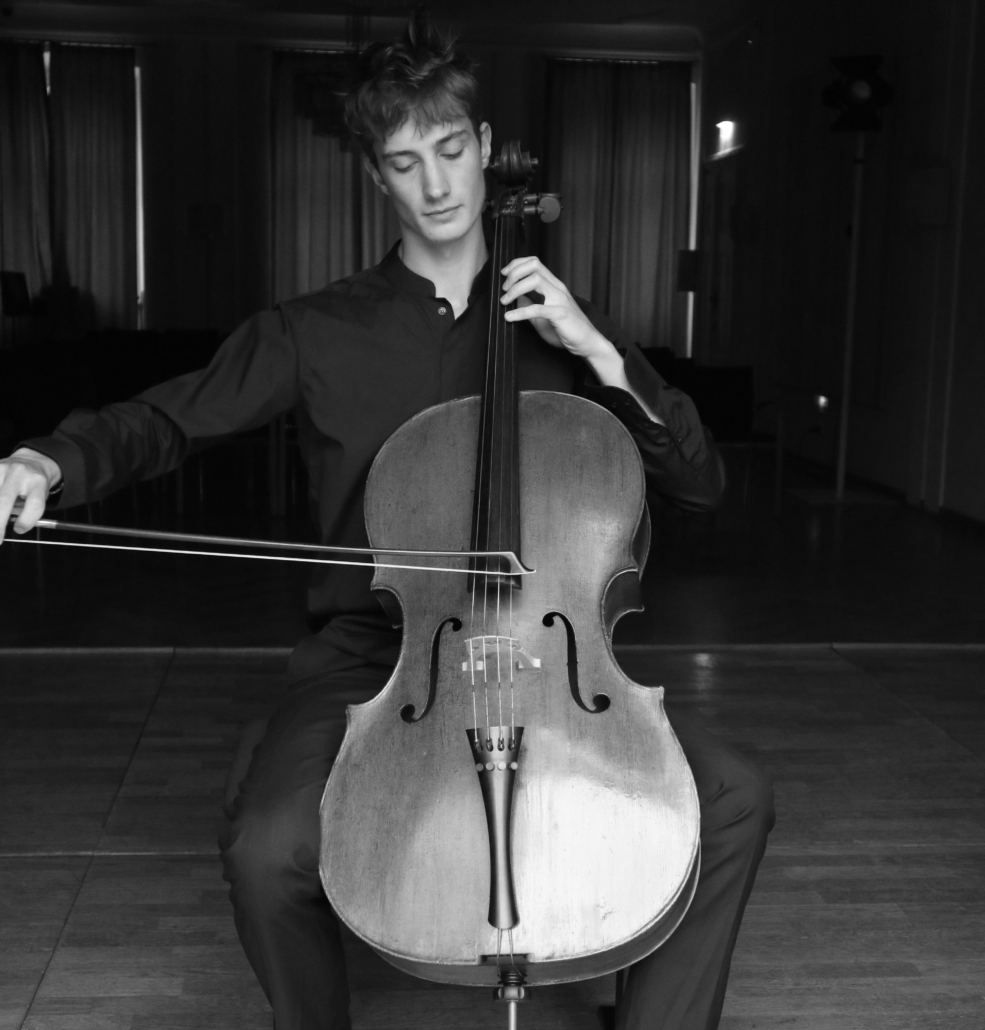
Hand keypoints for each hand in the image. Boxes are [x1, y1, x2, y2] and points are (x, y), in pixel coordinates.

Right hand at [0, 448, 60, 543]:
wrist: (31, 461)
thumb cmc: (34, 485)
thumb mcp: (39, 497)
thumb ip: (28, 511)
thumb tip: (14, 528)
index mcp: (38, 482)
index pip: (34, 503)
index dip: (27, 520)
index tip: (19, 529)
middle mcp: (20, 473)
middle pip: (4, 499)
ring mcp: (2, 468)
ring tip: (0, 523)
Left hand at [500, 257, 614, 363]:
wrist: (587, 343)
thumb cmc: (567, 330)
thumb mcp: (542, 317)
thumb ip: (530, 306)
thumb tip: (515, 299)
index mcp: (554, 286)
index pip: (534, 263)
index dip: (517, 264)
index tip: (504, 274)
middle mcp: (557, 288)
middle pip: (534, 266)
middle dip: (514, 273)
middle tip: (504, 289)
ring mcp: (560, 299)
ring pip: (535, 280)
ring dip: (515, 289)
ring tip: (505, 301)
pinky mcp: (560, 314)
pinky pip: (537, 309)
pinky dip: (520, 312)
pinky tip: (509, 317)